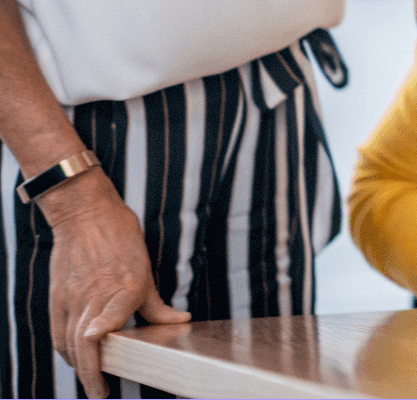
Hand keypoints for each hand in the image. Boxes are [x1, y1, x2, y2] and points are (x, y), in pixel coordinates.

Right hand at [40, 176, 190, 399]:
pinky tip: (76, 358)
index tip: (104, 370)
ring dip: (80, 366)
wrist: (85, 214)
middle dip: (91, 374)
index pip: (109, 322)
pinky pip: (59, 331)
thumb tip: (180, 321)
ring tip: (92, 381)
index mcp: (122, 288)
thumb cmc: (120, 238)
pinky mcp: (58, 297)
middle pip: (85, 344)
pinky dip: (67, 350)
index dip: (102, 344)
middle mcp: (94, 297)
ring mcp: (73, 298)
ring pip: (70, 341)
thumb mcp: (146, 269)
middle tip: (101, 393)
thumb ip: (157, 304)